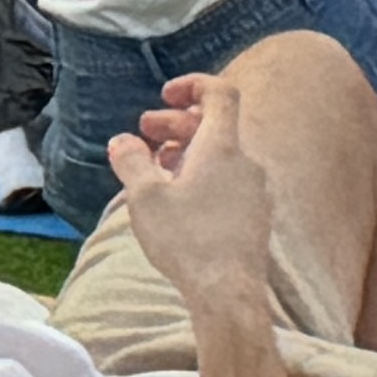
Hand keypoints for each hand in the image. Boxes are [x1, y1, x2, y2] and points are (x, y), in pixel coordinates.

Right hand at [108, 84, 281, 320]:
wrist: (228, 292)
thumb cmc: (187, 240)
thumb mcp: (146, 198)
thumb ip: (132, 161)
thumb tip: (122, 140)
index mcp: (222, 146)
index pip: (220, 93)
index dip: (193, 84)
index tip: (164, 95)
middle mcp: (246, 161)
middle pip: (215, 125)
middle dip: (177, 123)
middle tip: (145, 132)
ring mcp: (255, 190)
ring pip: (221, 155)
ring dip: (188, 151)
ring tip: (157, 166)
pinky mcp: (255, 216)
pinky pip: (229, 181)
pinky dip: (203, 176)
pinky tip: (180, 199)